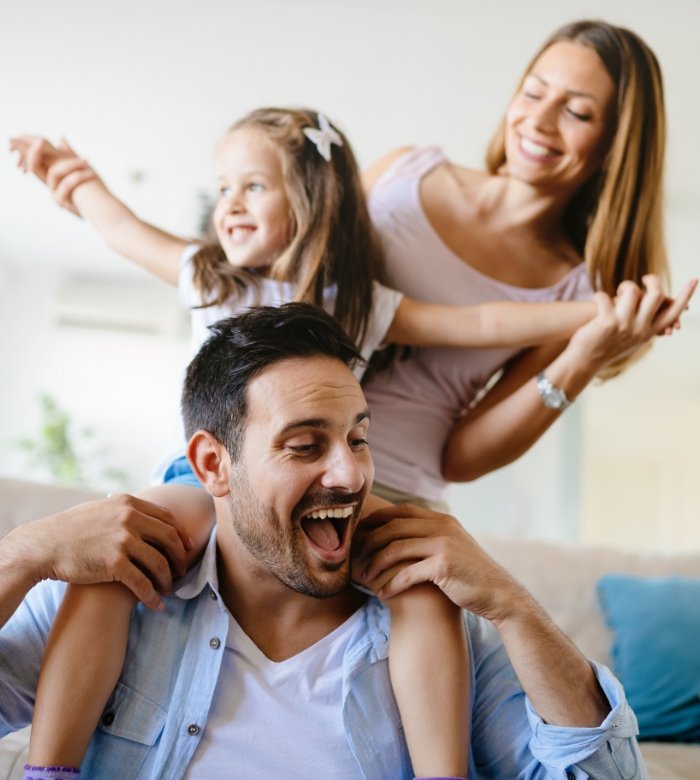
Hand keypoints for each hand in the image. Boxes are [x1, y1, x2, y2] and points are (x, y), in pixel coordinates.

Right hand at [9, 135, 96, 214]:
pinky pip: (66, 185)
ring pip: (54, 172)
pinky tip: (91, 172)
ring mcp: (54, 193)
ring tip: (86, 162)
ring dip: (71, 164)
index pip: (36, 158)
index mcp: (53, 175)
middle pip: (34, 166)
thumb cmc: (94, 190)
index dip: (29, 147)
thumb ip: (69, 155)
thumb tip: (60, 138)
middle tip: (41, 141)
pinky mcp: (61, 202)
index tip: (33, 134)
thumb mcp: (82, 169)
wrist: (104, 212)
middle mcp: (51, 184)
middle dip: (34, 152)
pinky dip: (78, 176)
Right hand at [12, 494, 192, 609]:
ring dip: (168, 580)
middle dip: (180, 558)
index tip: (187, 547)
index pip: (167, 518)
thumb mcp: (101, 509)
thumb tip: (142, 513)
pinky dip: (153, 596)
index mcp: (129, 503)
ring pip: (159, 563)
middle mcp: (130, 518)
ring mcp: (123, 540)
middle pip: (170, 539)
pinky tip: (157, 605)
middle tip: (182, 571)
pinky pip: (143, 583)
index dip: (181, 534)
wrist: (43, 546)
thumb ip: (124, 510)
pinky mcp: (114, 563)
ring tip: (168, 590)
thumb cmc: (70, 529)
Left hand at [352, 503, 529, 623]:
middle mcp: (442, 526)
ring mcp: (443, 544)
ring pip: (395, 549)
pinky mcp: (443, 565)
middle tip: (356, 558)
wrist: (498, 594)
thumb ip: (432, 536)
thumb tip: (403, 534)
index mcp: (442, 519)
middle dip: (370, 542)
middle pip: (393, 527)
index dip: (378, 518)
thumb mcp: (453, 546)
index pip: (402, 511)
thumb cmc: (470, 574)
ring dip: (376, 565)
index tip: (361, 532)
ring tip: (364, 578)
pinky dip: (391, 583)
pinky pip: (407, 572)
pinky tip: (382, 593)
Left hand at [567, 274, 696, 371]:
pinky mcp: (606, 323)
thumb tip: (655, 302)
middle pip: (656, 295)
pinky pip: (606, 296)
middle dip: (651, 281)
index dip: (685, 296)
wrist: (584, 362)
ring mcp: (623, 326)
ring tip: (616, 294)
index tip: (694, 280)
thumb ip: (643, 323)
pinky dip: (600, 295)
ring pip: (632, 292)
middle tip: (643, 279)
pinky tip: (597, 300)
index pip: (673, 313)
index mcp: (648, 333)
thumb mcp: (631, 338)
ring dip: (624, 287)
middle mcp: (639, 330)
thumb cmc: (606, 346)